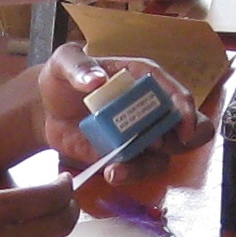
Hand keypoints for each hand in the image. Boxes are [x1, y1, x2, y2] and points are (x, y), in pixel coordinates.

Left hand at [37, 42, 207, 168]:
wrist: (46, 110)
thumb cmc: (63, 79)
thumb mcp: (64, 62)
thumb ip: (78, 67)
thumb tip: (95, 80)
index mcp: (144, 79)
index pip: (176, 93)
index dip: (186, 109)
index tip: (182, 126)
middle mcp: (151, 108)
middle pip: (189, 128)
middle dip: (182, 141)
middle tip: (156, 145)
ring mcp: (141, 135)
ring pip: (164, 156)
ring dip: (146, 166)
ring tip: (118, 170)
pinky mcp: (127, 156)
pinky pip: (139, 170)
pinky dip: (129, 174)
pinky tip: (110, 173)